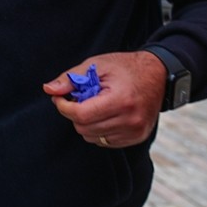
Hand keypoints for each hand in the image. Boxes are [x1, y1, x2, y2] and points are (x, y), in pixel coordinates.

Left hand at [43, 51, 166, 147]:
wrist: (158, 75)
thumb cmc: (125, 68)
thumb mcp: (96, 65)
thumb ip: (70, 78)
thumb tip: (48, 90)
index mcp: (121, 100)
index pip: (81, 115)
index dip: (63, 107)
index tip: (59, 98)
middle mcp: (131, 120)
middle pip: (84, 128)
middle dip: (74, 114)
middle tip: (77, 98)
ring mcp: (135, 131)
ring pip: (92, 137)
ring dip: (85, 123)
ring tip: (93, 105)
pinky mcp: (137, 137)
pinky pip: (104, 141)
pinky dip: (97, 129)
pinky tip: (103, 114)